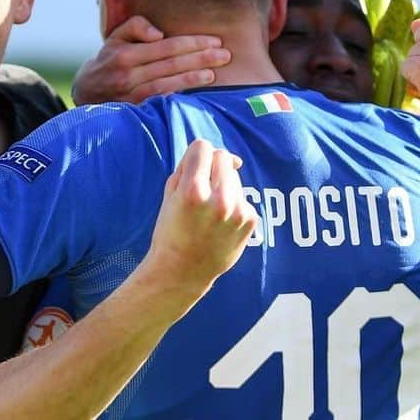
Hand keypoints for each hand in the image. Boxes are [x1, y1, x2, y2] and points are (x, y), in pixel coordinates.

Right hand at [71, 17, 230, 104]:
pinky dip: (181, 97)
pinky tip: (199, 94)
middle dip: (201, 59)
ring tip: (215, 74)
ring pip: (169, 85)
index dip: (193, 43)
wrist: (87, 92)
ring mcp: (132, 96)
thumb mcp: (116, 37)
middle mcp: (128, 75)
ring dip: (194, 79)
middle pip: (172, 65)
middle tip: (225, 56)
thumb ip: (136, 26)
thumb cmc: (109, 59)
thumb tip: (159, 34)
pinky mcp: (136, 111)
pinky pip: (162, 102)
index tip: (215, 41)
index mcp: (125, 54)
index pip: (167, 46)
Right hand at [143, 139, 257, 294]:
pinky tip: (221, 224)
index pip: (203, 147)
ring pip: (235, 178)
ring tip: (210, 212)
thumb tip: (224, 154)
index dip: (197, 155)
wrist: (182, 272)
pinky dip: (234, 205)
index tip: (194, 166)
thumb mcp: (169, 195)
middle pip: (224, 157)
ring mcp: (237, 211)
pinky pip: (243, 198)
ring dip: (224, 187)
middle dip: (213, 166)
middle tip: (202, 187)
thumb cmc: (171, 231)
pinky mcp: (249, 221)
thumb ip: (189, 167)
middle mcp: (218, 200)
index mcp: (192, 191)